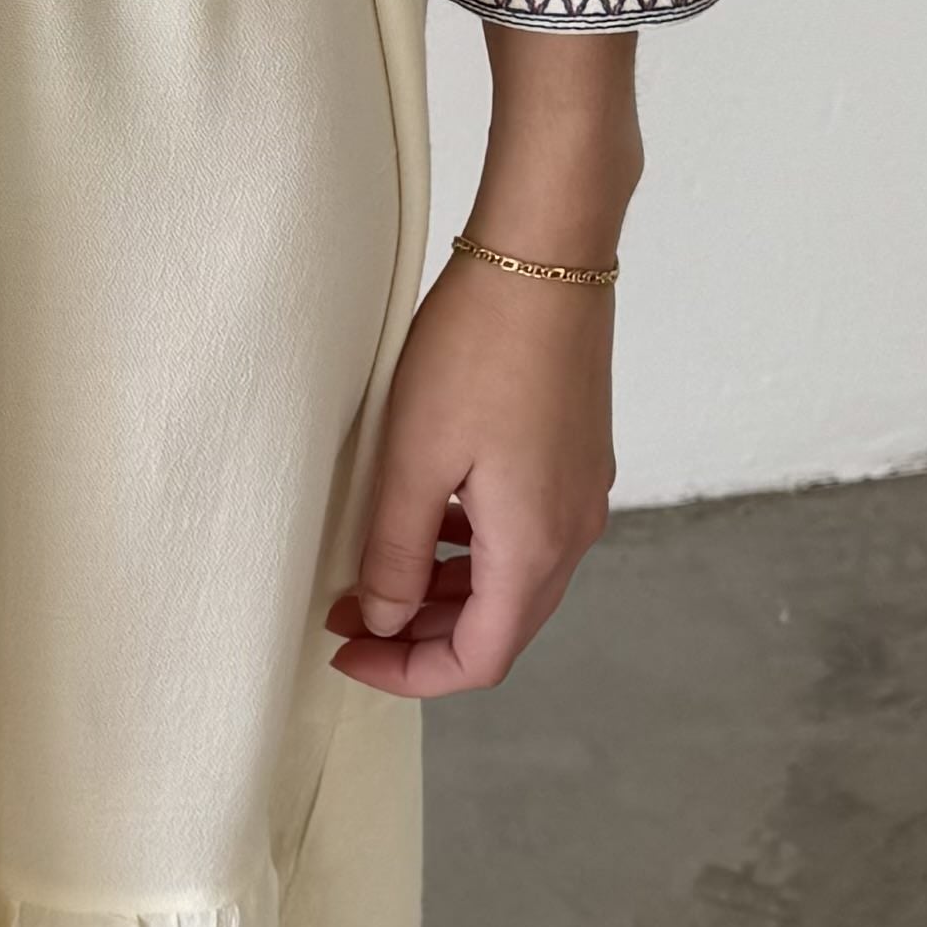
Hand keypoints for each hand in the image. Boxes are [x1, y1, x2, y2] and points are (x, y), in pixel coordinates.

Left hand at [327, 28, 635, 700]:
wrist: (547, 252)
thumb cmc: (478, 347)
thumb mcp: (413, 458)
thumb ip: (395, 553)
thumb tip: (383, 622)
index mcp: (534, 547)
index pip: (477, 659)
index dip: (407, 673)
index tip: (345, 654)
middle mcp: (572, 531)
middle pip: (499, 627)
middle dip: (421, 636)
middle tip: (349, 616)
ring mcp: (580, 492)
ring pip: (512, 581)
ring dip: (444, 592)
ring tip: (374, 570)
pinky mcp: (575, 456)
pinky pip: (523, 533)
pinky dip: (471, 548)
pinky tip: (426, 515)